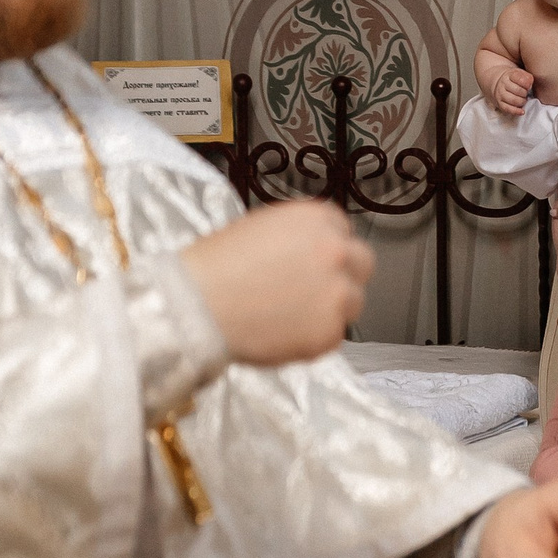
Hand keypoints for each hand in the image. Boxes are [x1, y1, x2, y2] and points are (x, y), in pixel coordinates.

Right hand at [181, 201, 371, 364]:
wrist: (195, 305)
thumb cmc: (216, 266)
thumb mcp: (262, 228)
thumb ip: (299, 237)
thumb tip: (312, 253)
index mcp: (317, 218)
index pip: (343, 231)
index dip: (327, 250)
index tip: (312, 263)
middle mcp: (335, 250)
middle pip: (361, 263)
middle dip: (342, 276)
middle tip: (312, 292)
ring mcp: (336, 292)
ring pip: (352, 302)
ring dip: (329, 309)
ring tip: (288, 315)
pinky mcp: (329, 332)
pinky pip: (333, 336)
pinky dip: (313, 338)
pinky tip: (281, 333)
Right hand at [489, 59, 531, 117]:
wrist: (498, 83)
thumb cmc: (513, 79)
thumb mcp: (520, 73)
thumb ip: (527, 77)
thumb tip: (530, 84)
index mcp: (509, 75)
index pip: (520, 79)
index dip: (527, 84)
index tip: (529, 86)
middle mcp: (503, 84)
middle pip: (518, 91)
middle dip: (525, 93)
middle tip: (526, 93)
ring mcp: (500, 94)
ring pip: (514, 100)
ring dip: (522, 101)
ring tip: (523, 99)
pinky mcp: (499, 104)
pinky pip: (508, 109)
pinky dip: (516, 111)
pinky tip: (522, 111)